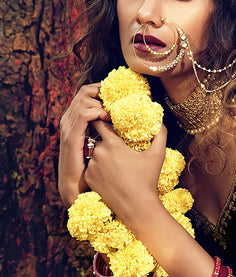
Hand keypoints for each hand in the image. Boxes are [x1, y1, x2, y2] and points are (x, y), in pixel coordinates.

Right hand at [58, 83, 109, 206]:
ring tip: (116, 109)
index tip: (120, 94)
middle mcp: (70, 120)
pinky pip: (84, 114)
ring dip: (102, 100)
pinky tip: (109, 117)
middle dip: (103, 90)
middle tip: (120, 97)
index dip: (102, 89)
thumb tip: (126, 121)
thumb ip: (107, 131)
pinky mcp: (71, 136)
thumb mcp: (100, 145)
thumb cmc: (92, 168)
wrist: (77, 187)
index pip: (87, 93)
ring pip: (83, 99)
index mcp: (76, 120)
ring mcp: (69, 127)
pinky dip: (97, 111)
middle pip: (85, 91)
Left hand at [85, 121, 166, 226]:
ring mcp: (91, 166)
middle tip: (117, 149)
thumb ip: (159, 134)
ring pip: (93, 153)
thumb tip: (160, 120)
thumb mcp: (158, 155)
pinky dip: (98, 168)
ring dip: (101, 155)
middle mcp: (98, 152)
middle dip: (105, 141)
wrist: (136, 207)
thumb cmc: (148, 180)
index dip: (104, 121)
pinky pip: (91, 166)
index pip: (100, 122)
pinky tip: (110, 175)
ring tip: (115, 165)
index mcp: (112, 143)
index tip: (110, 123)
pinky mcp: (88, 177)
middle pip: (97, 139)